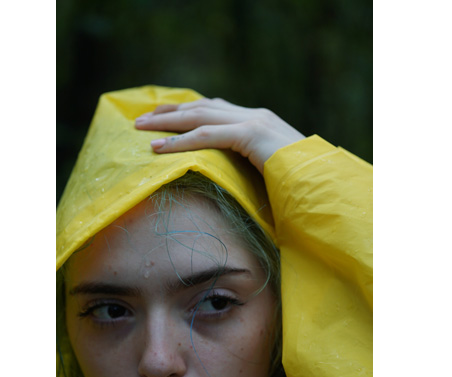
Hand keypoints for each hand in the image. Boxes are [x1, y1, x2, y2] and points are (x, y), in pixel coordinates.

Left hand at [135, 98, 304, 174]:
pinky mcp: (251, 135)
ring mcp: (253, 122)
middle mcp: (253, 115)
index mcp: (259, 120)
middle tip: (142, 118)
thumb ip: (250, 163)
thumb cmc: (298, 183)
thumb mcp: (269, 168)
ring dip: (167, 122)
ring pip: (200, 116)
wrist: (323, 182)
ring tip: (140, 127)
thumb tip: (230, 176)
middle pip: (202, 107)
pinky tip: (158, 147)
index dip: (188, 111)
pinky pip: (207, 136)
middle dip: (170, 112)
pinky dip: (180, 142)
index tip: (165, 115)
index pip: (215, 109)